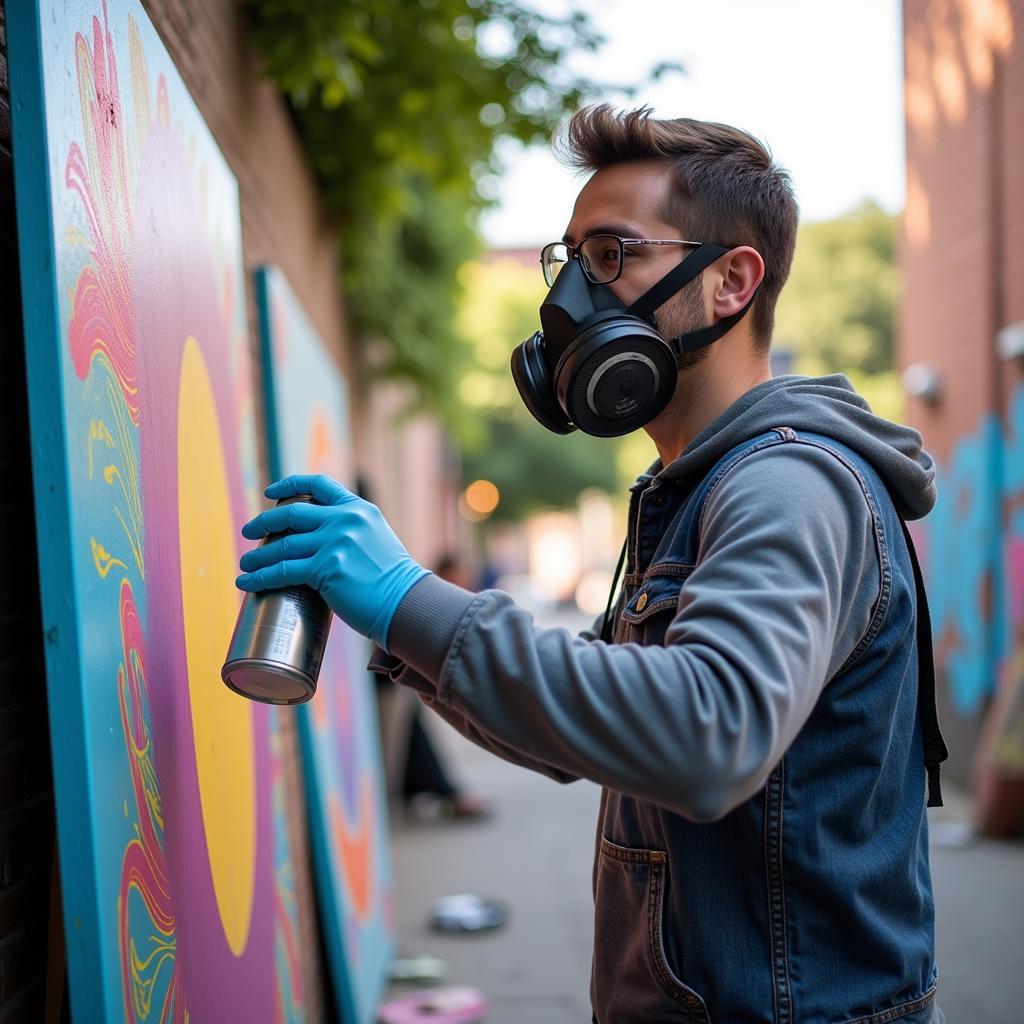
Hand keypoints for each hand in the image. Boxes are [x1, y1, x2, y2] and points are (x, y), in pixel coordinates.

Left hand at [235, 474, 429, 649]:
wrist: (408, 602)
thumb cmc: (394, 581)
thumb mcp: (377, 540)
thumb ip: (352, 534)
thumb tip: (321, 544)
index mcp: (358, 509)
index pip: (319, 484)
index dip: (290, 484)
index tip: (271, 492)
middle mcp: (345, 520)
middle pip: (292, 513)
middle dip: (264, 521)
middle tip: (249, 530)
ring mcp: (334, 543)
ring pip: (282, 545)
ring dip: (257, 556)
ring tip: (245, 565)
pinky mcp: (325, 568)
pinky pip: (282, 571)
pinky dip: (259, 578)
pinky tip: (246, 583)